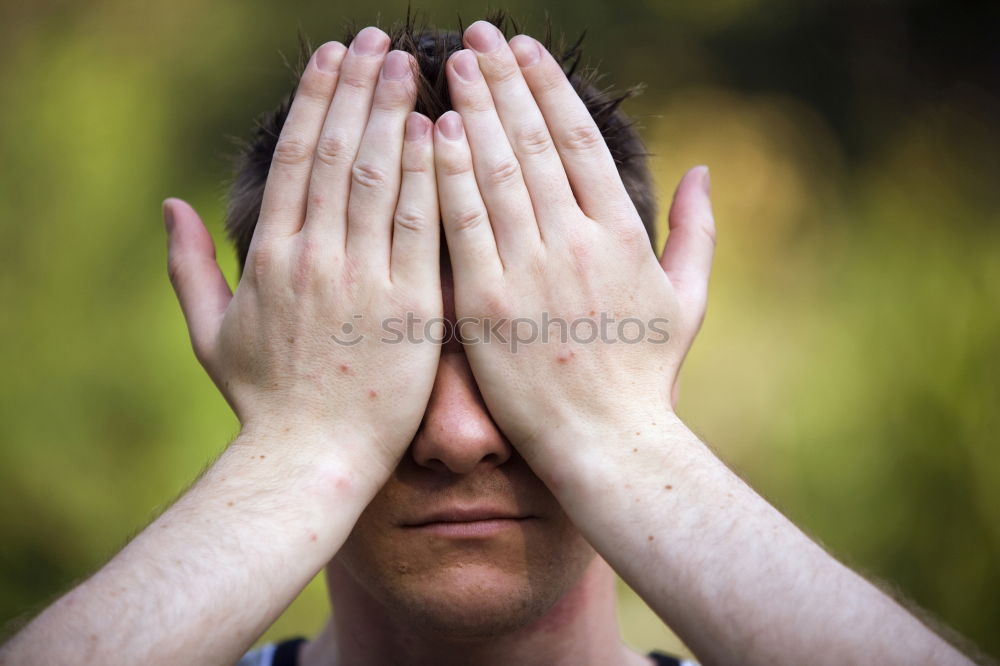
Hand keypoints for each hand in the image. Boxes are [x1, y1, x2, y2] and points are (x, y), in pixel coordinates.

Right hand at [164, 29, 440, 484]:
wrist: (310, 460)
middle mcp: (314, 257)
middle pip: (337, 152)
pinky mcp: (411, 308)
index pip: (294, 157)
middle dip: (358, 89)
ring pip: (379, 178)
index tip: (331, 55)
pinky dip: (429, 177)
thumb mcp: (210, 334)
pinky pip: (421, 228)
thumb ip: (187, 267)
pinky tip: (443, 134)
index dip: (314, 99)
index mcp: (270, 257)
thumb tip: (170, 205)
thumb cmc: (263, 402)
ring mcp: (363, 280)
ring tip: (411, 66)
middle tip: (378, 40)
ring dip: (394, 116)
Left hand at [433, 21, 714, 472]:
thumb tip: (704, 170)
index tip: (524, 50)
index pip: (580, 142)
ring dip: (473, 113)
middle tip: (477, 36)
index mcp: (622, 236)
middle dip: (503, 82)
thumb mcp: (688, 301)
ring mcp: (530, 273)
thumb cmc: (646, 377)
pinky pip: (463, 229)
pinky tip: (431, 136)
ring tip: (450, 65)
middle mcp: (577, 243)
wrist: (606, 445)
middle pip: (535, 144)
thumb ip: (696, 232)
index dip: (550, 89)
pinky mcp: (487, 306)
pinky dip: (448, 178)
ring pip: (497, 174)